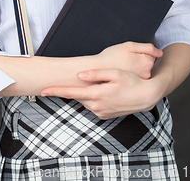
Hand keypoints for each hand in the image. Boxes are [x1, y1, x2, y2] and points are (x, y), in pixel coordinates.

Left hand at [41, 68, 161, 119]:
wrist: (146, 97)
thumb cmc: (132, 82)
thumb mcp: (115, 73)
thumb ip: (96, 74)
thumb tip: (80, 75)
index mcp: (96, 95)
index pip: (72, 92)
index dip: (57, 90)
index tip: (44, 90)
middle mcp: (96, 106)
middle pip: (77, 96)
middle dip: (69, 89)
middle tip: (58, 83)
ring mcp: (100, 112)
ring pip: (85, 100)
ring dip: (84, 92)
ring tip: (88, 83)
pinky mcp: (105, 115)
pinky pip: (93, 104)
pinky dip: (92, 97)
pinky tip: (100, 90)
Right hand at [96, 41, 162, 78]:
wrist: (97, 70)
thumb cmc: (111, 57)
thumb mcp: (129, 46)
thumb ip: (147, 47)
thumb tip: (160, 53)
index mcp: (146, 63)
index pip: (151, 56)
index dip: (139, 53)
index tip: (130, 55)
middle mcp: (146, 75)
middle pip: (147, 66)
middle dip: (138, 63)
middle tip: (125, 61)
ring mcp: (139, 83)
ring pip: (141, 74)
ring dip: (134, 71)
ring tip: (122, 68)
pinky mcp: (132, 88)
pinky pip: (134, 82)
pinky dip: (130, 78)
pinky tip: (121, 75)